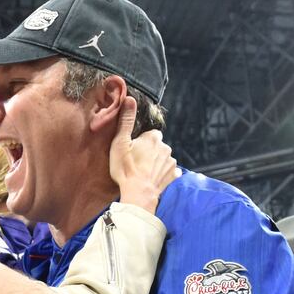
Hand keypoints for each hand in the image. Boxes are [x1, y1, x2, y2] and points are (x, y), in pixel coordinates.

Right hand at [109, 96, 177, 212]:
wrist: (138, 195)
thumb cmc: (126, 169)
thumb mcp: (120, 143)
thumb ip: (126, 120)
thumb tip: (129, 99)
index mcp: (153, 138)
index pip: (149, 134)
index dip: (140, 142)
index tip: (132, 150)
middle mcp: (166, 147)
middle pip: (157, 146)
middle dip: (149, 151)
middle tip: (135, 162)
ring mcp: (171, 163)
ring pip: (163, 158)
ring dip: (156, 163)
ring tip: (142, 172)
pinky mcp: (173, 176)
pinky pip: (170, 171)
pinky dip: (163, 174)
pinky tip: (153, 178)